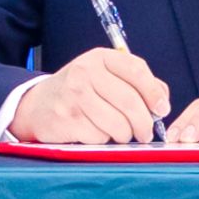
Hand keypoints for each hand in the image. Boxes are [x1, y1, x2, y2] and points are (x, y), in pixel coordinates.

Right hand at [3, 44, 171, 146]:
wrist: (37, 105)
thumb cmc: (79, 91)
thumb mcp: (104, 76)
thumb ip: (135, 83)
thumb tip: (162, 100)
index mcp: (100, 58)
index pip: (136, 70)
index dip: (154, 92)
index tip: (162, 109)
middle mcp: (86, 72)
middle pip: (130, 102)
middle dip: (144, 123)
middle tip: (146, 133)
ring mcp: (74, 96)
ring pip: (118, 124)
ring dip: (124, 135)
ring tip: (120, 134)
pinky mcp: (67, 119)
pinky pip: (99, 136)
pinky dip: (103, 140)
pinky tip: (95, 132)